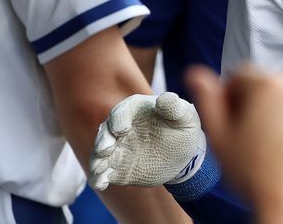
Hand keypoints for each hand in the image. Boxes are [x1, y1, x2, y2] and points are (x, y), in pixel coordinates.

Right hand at [89, 92, 204, 189]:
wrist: (184, 156)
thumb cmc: (184, 129)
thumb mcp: (185, 117)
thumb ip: (175, 107)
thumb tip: (163, 99)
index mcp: (136, 110)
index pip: (121, 111)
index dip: (119, 119)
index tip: (121, 130)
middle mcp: (121, 128)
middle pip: (105, 131)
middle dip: (103, 140)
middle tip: (106, 149)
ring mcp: (117, 148)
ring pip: (100, 152)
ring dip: (96, 160)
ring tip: (99, 168)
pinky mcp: (117, 167)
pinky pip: (102, 172)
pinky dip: (98, 178)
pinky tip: (101, 184)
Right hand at [186, 66, 282, 223]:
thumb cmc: (255, 175)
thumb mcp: (220, 139)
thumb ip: (207, 100)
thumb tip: (196, 73)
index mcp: (266, 85)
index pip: (241, 75)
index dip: (232, 98)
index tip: (235, 122)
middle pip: (271, 83)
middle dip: (260, 102)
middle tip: (257, 137)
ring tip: (280, 143)